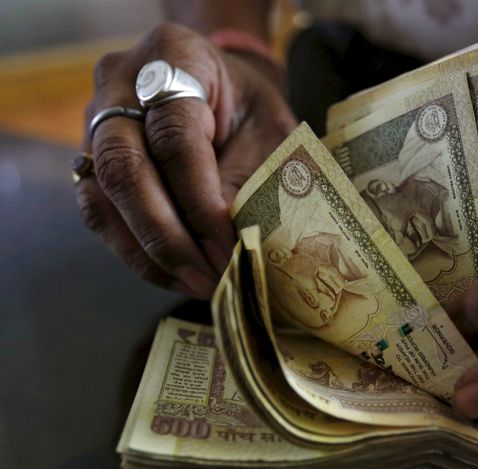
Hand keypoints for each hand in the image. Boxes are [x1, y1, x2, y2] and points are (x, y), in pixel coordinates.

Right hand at [77, 23, 296, 297]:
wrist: (224, 92)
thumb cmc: (251, 111)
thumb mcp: (268, 134)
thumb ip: (247, 180)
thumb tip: (232, 247)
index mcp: (172, 57)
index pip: (175, 135)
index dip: (200, 200)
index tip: (231, 246)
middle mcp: (120, 85)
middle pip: (124, 167)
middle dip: (168, 235)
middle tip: (211, 278)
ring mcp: (96, 123)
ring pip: (102, 199)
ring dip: (151, 253)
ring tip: (199, 284)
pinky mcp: (91, 164)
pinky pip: (100, 215)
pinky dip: (138, 253)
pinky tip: (177, 275)